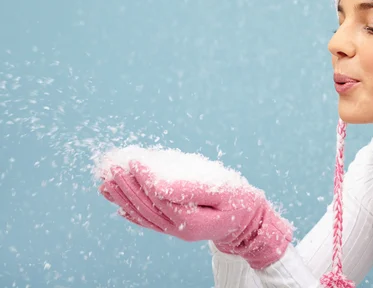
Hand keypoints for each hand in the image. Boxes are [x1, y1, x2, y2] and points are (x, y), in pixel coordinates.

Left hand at [99, 160, 292, 268]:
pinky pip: (149, 222)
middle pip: (147, 206)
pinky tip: (118, 205)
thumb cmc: (238, 199)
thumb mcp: (223, 190)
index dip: (144, 178)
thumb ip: (191, 189)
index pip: (161, 196)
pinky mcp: (174, 228)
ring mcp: (176, 231)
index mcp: (193, 220)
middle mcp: (180, 229)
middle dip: (127, 187)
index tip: (133, 160)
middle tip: (113, 168)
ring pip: (143, 215)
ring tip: (106, 183)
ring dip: (123, 199)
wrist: (247, 221)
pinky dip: (132, 213)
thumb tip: (160, 185)